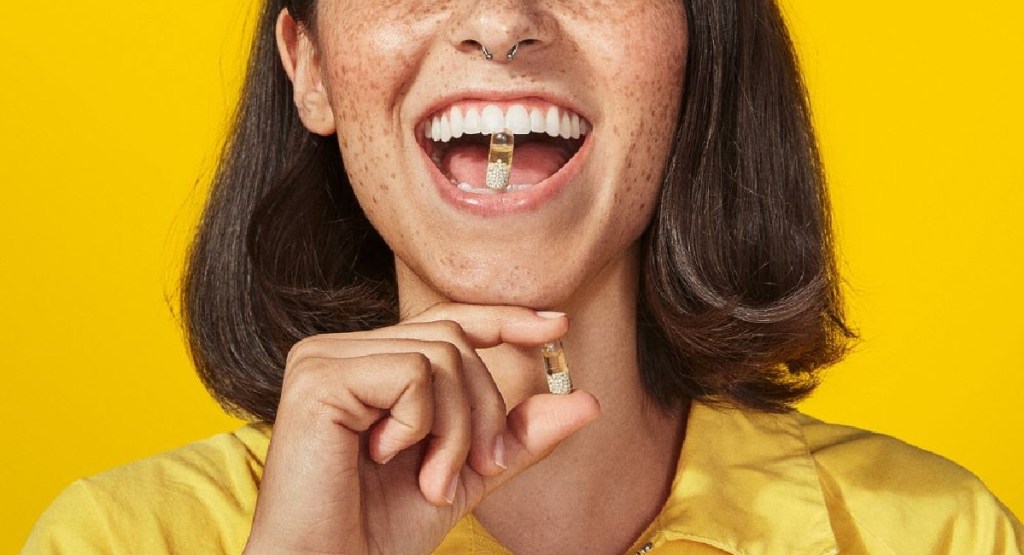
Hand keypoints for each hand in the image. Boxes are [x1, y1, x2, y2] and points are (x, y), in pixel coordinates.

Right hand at [243, 304, 600, 554]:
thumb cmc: (381, 531)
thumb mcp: (466, 473)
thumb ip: (517, 434)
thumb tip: (588, 400)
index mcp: (367, 364)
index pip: (444, 322)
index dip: (503, 318)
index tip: (557, 325)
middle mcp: (341, 350)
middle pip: (452, 340)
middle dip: (483, 411)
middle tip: (475, 469)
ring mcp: (324, 358)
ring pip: (439, 356)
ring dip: (456, 429)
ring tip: (432, 480)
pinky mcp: (318, 376)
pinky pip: (410, 375)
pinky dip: (421, 425)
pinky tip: (384, 458)